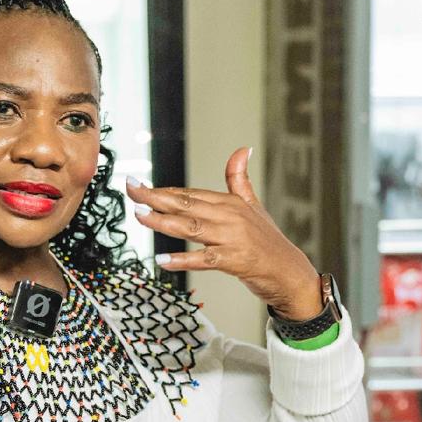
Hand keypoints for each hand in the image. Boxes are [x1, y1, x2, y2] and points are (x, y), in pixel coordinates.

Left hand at [127, 147, 323, 320]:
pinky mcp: (235, 260)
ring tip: (140, 216)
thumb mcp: (254, 206)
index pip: (189, 194)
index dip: (162, 190)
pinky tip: (162, 259)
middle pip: (186, 204)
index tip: (138, 185)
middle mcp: (229, 216)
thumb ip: (240, 179)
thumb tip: (242, 149)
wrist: (290, 272)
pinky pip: (204, 259)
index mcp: (230, 203)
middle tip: (131, 190)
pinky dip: (183, 259)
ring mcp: (232, 238)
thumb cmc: (268, 242)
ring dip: (163, 222)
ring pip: (191, 227)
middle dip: (155, 197)